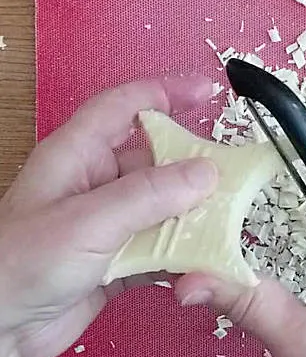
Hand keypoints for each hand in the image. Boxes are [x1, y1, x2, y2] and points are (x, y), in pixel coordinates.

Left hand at [0, 75, 217, 356]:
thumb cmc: (19, 264)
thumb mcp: (88, 221)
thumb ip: (149, 195)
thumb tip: (205, 172)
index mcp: (77, 155)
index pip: (125, 106)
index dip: (166, 91)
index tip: (208, 92)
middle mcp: (93, 184)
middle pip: (154, 161)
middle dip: (194, 167)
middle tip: (233, 175)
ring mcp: (105, 225)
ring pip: (162, 208)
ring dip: (192, 217)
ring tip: (227, 223)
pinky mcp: (114, 262)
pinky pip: (159, 249)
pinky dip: (181, 256)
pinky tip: (202, 263)